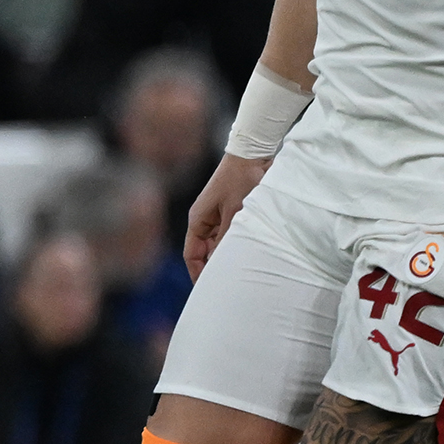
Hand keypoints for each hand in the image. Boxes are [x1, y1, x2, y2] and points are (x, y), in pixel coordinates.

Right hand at [182, 153, 270, 278]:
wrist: (252, 153)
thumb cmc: (240, 180)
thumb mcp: (235, 212)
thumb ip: (228, 238)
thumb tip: (223, 262)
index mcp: (198, 220)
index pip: (192, 254)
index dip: (198, 273)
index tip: (207, 290)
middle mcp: (205, 220)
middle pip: (205, 251)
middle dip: (215, 267)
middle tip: (229, 285)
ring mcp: (218, 216)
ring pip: (219, 244)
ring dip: (228, 255)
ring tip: (242, 271)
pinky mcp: (231, 211)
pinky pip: (229, 234)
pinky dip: (236, 244)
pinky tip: (249, 252)